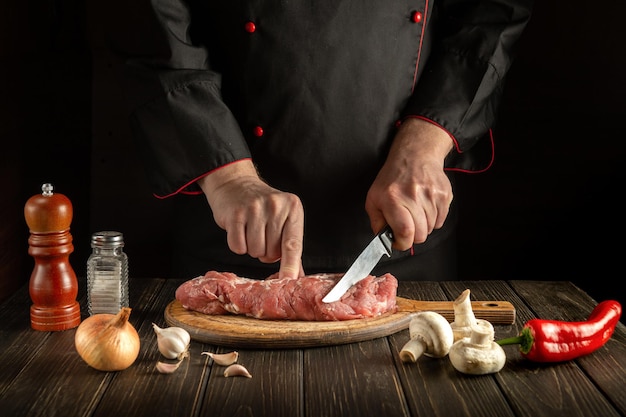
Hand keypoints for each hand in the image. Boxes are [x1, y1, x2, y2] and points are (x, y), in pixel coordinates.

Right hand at [199, 160, 304, 278]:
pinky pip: (237, 247)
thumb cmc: (263, 207)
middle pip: (272, 252)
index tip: (289, 280)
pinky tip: (240, 230)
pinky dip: (238, 245)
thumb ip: (291, 247)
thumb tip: (296, 276)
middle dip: (266, 251)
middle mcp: (276, 206)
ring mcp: (254, 208)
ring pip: (255, 252)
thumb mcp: (284, 218)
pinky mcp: (235, 214)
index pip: (293, 243)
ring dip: (252, 248)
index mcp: (293, 207)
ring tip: (252, 231)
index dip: (290, 265)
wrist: (236, 184)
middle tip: (263, 235)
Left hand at [365, 118, 453, 250]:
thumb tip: (384, 239)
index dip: (402, 243)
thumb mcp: (374, 198)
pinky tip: (425, 207)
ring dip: (423, 226)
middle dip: (413, 236)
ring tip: (415, 211)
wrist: (415, 155)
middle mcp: (414, 196)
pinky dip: (433, 219)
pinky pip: (441, 220)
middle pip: (421, 234)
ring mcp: (432, 195)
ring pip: (431, 228)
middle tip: (407, 226)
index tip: (399, 242)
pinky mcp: (445, 195)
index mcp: (393, 199)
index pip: (405, 231)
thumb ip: (376, 221)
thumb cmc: (393, 178)